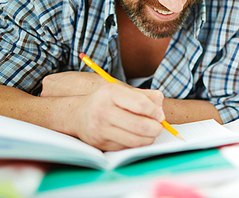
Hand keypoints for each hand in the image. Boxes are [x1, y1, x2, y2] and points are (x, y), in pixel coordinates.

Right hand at [42, 72, 164, 150]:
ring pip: (134, 140)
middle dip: (155, 128)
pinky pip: (126, 147)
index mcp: (111, 93)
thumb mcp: (123, 91)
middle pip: (139, 125)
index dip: (155, 112)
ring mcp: (100, 129)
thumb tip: (160, 110)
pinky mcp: (100, 143)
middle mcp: (103, 110)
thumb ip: (145, 96)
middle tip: (159, 127)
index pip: (141, 104)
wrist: (78, 114)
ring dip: (148, 138)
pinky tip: (136, 136)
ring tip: (151, 133)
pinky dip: (136, 143)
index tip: (160, 115)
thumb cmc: (107, 101)